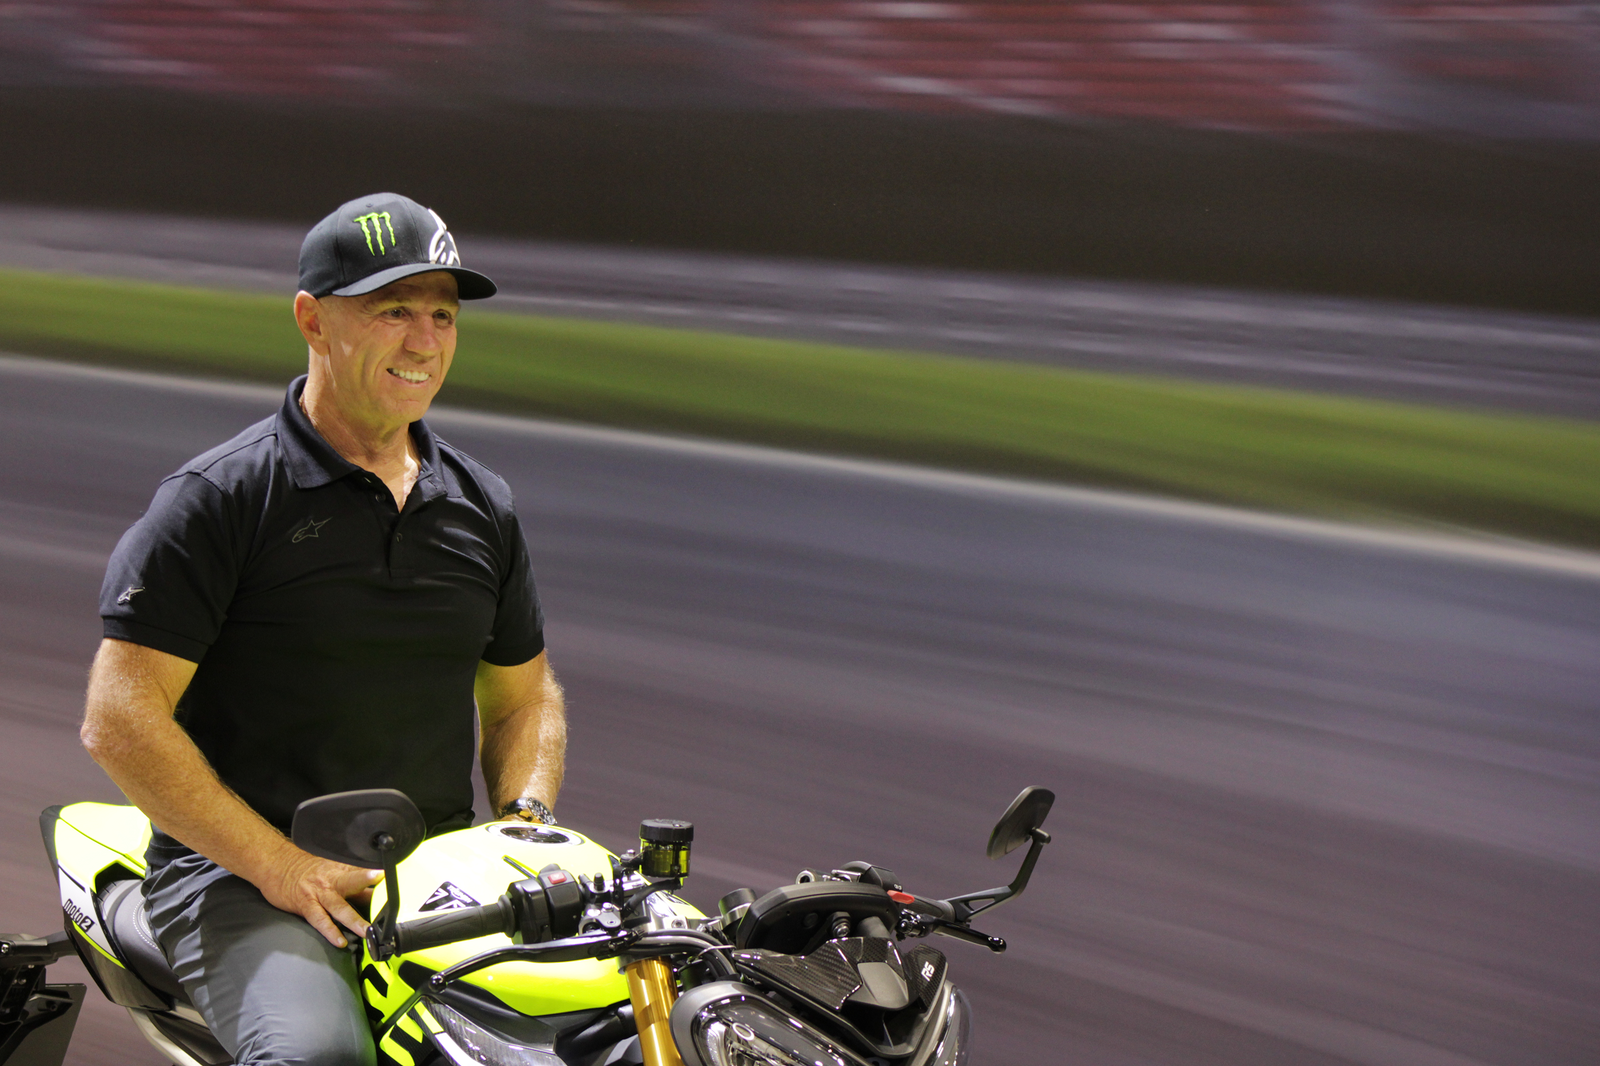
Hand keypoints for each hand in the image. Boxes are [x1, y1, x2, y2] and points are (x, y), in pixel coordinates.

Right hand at [257, 845, 382, 947]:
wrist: (276, 864)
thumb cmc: (307, 869)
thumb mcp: (331, 870)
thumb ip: (353, 881)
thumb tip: (377, 893)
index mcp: (341, 869)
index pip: (364, 873)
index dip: (380, 877)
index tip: (398, 878)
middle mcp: (332, 879)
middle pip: (354, 881)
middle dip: (370, 885)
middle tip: (387, 893)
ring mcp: (319, 893)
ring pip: (339, 906)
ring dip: (354, 919)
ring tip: (367, 932)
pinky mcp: (305, 904)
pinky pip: (319, 919)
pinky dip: (330, 931)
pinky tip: (340, 941)